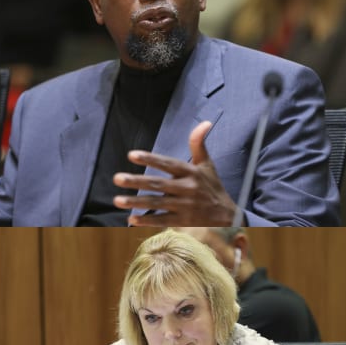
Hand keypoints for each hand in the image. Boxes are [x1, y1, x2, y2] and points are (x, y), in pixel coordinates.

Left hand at [112, 121, 239, 225]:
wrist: (228, 216)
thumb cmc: (212, 187)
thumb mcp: (207, 165)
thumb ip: (199, 144)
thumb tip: (205, 123)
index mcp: (191, 173)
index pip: (168, 164)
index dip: (151, 159)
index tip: (132, 155)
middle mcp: (187, 188)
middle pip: (159, 184)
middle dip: (137, 181)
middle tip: (117, 178)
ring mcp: (185, 207)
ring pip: (157, 203)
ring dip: (137, 202)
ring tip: (117, 200)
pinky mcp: (184, 222)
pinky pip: (163, 221)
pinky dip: (147, 221)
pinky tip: (131, 219)